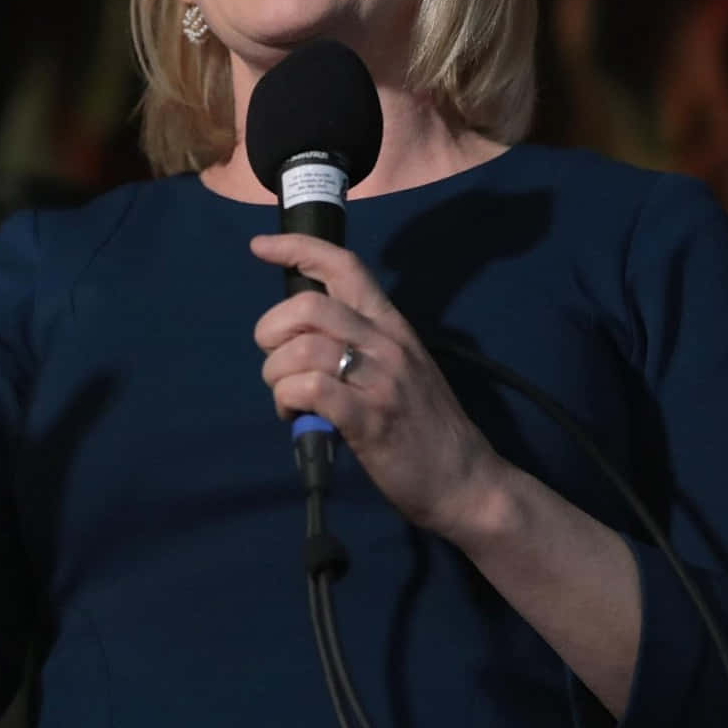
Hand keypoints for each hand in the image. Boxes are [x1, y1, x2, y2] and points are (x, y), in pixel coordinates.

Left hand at [250, 232, 505, 539]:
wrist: (467, 481)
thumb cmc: (425, 425)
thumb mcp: (400, 366)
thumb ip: (359, 342)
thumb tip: (301, 333)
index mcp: (391, 325)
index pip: (343, 266)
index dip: (297, 248)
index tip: (260, 247)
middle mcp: (386, 343)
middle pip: (309, 305)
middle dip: (271, 329)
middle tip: (275, 358)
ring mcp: (380, 380)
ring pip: (302, 349)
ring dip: (277, 374)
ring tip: (286, 396)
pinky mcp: (370, 420)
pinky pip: (309, 390)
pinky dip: (287, 400)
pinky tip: (294, 415)